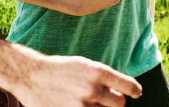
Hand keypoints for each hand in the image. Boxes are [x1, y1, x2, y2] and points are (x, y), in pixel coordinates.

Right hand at [17, 53, 141, 106]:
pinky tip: (79, 104)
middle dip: (114, 101)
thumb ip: (102, 78)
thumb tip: (121, 94)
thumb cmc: (60, 70)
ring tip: (85, 100)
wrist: (32, 76)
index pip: (127, 86)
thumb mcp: (82, 65)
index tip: (136, 92)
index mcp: (96, 71)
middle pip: (119, 104)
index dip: (134, 90)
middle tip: (102, 97)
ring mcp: (82, 106)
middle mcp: (92, 89)